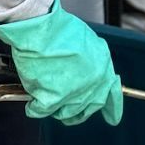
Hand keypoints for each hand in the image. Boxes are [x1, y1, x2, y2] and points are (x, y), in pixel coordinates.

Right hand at [0, 0, 123, 125]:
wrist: (40, 27)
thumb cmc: (59, 28)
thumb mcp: (88, 41)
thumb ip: (92, 60)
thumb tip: (85, 71)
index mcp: (102, 68)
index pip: (112, 95)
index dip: (112, 108)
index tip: (112, 117)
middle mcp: (91, 84)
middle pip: (86, 107)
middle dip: (77, 110)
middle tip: (67, 107)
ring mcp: (72, 94)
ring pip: (64, 112)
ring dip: (55, 107)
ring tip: (46, 96)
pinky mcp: (51, 99)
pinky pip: (41, 110)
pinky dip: (34, 106)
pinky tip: (32, 101)